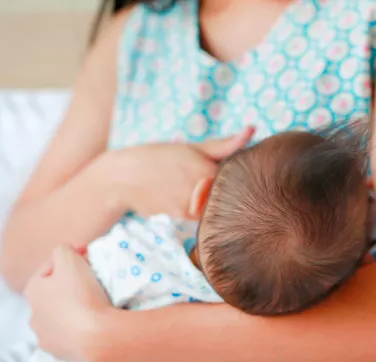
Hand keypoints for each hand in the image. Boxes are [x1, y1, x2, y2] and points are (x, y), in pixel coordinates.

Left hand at [24, 245, 111, 361]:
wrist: (97, 337)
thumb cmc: (81, 293)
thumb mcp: (69, 257)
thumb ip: (63, 249)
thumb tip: (67, 253)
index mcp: (32, 291)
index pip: (48, 269)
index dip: (68, 261)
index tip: (87, 259)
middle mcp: (33, 316)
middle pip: (52, 295)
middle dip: (67, 288)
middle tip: (90, 283)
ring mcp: (45, 339)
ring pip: (58, 318)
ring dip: (71, 311)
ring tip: (92, 307)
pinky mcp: (60, 356)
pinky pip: (68, 337)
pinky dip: (77, 331)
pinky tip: (91, 326)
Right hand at [102, 127, 253, 218]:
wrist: (123, 177)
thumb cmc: (161, 157)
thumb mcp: (192, 147)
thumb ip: (225, 144)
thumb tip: (252, 129)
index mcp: (207, 168)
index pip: (238, 176)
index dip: (238, 175)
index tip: (235, 170)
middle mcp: (201, 189)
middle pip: (227, 194)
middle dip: (222, 189)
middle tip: (202, 178)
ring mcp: (190, 205)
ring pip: (212, 206)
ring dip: (208, 199)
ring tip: (189, 185)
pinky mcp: (180, 217)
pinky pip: (198, 215)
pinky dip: (195, 207)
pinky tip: (181, 195)